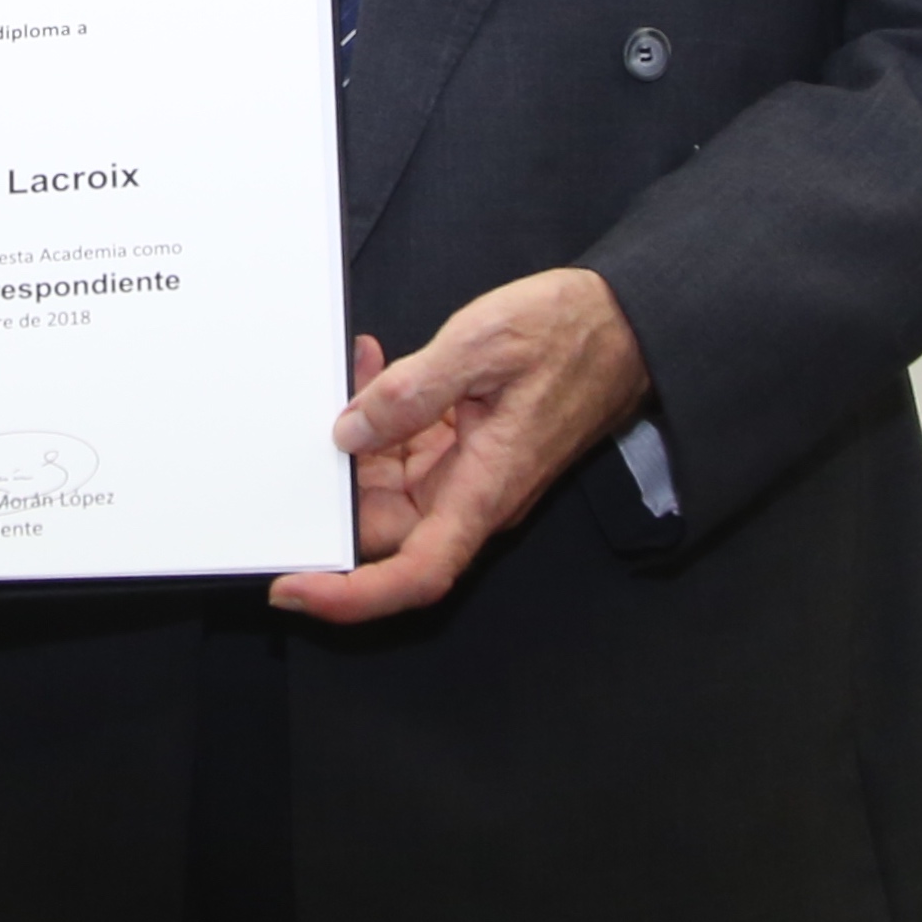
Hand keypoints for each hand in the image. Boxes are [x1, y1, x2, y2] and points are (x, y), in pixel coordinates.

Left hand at [271, 266, 649, 625]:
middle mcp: (474, 495)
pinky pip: (409, 448)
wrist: (626, 325)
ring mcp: (469, 472)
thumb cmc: (571, 335)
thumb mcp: (483, 346)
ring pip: (391, 485)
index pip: (415, 574)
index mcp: (485, 491)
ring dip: (359, 438)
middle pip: (387, 527)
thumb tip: (351, 432)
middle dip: (340, 487)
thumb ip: (412, 391)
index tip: (295, 590)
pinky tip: (374, 366)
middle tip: (304, 431)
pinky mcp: (466, 446)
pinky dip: (384, 413)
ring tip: (353, 372)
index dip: (351, 597)